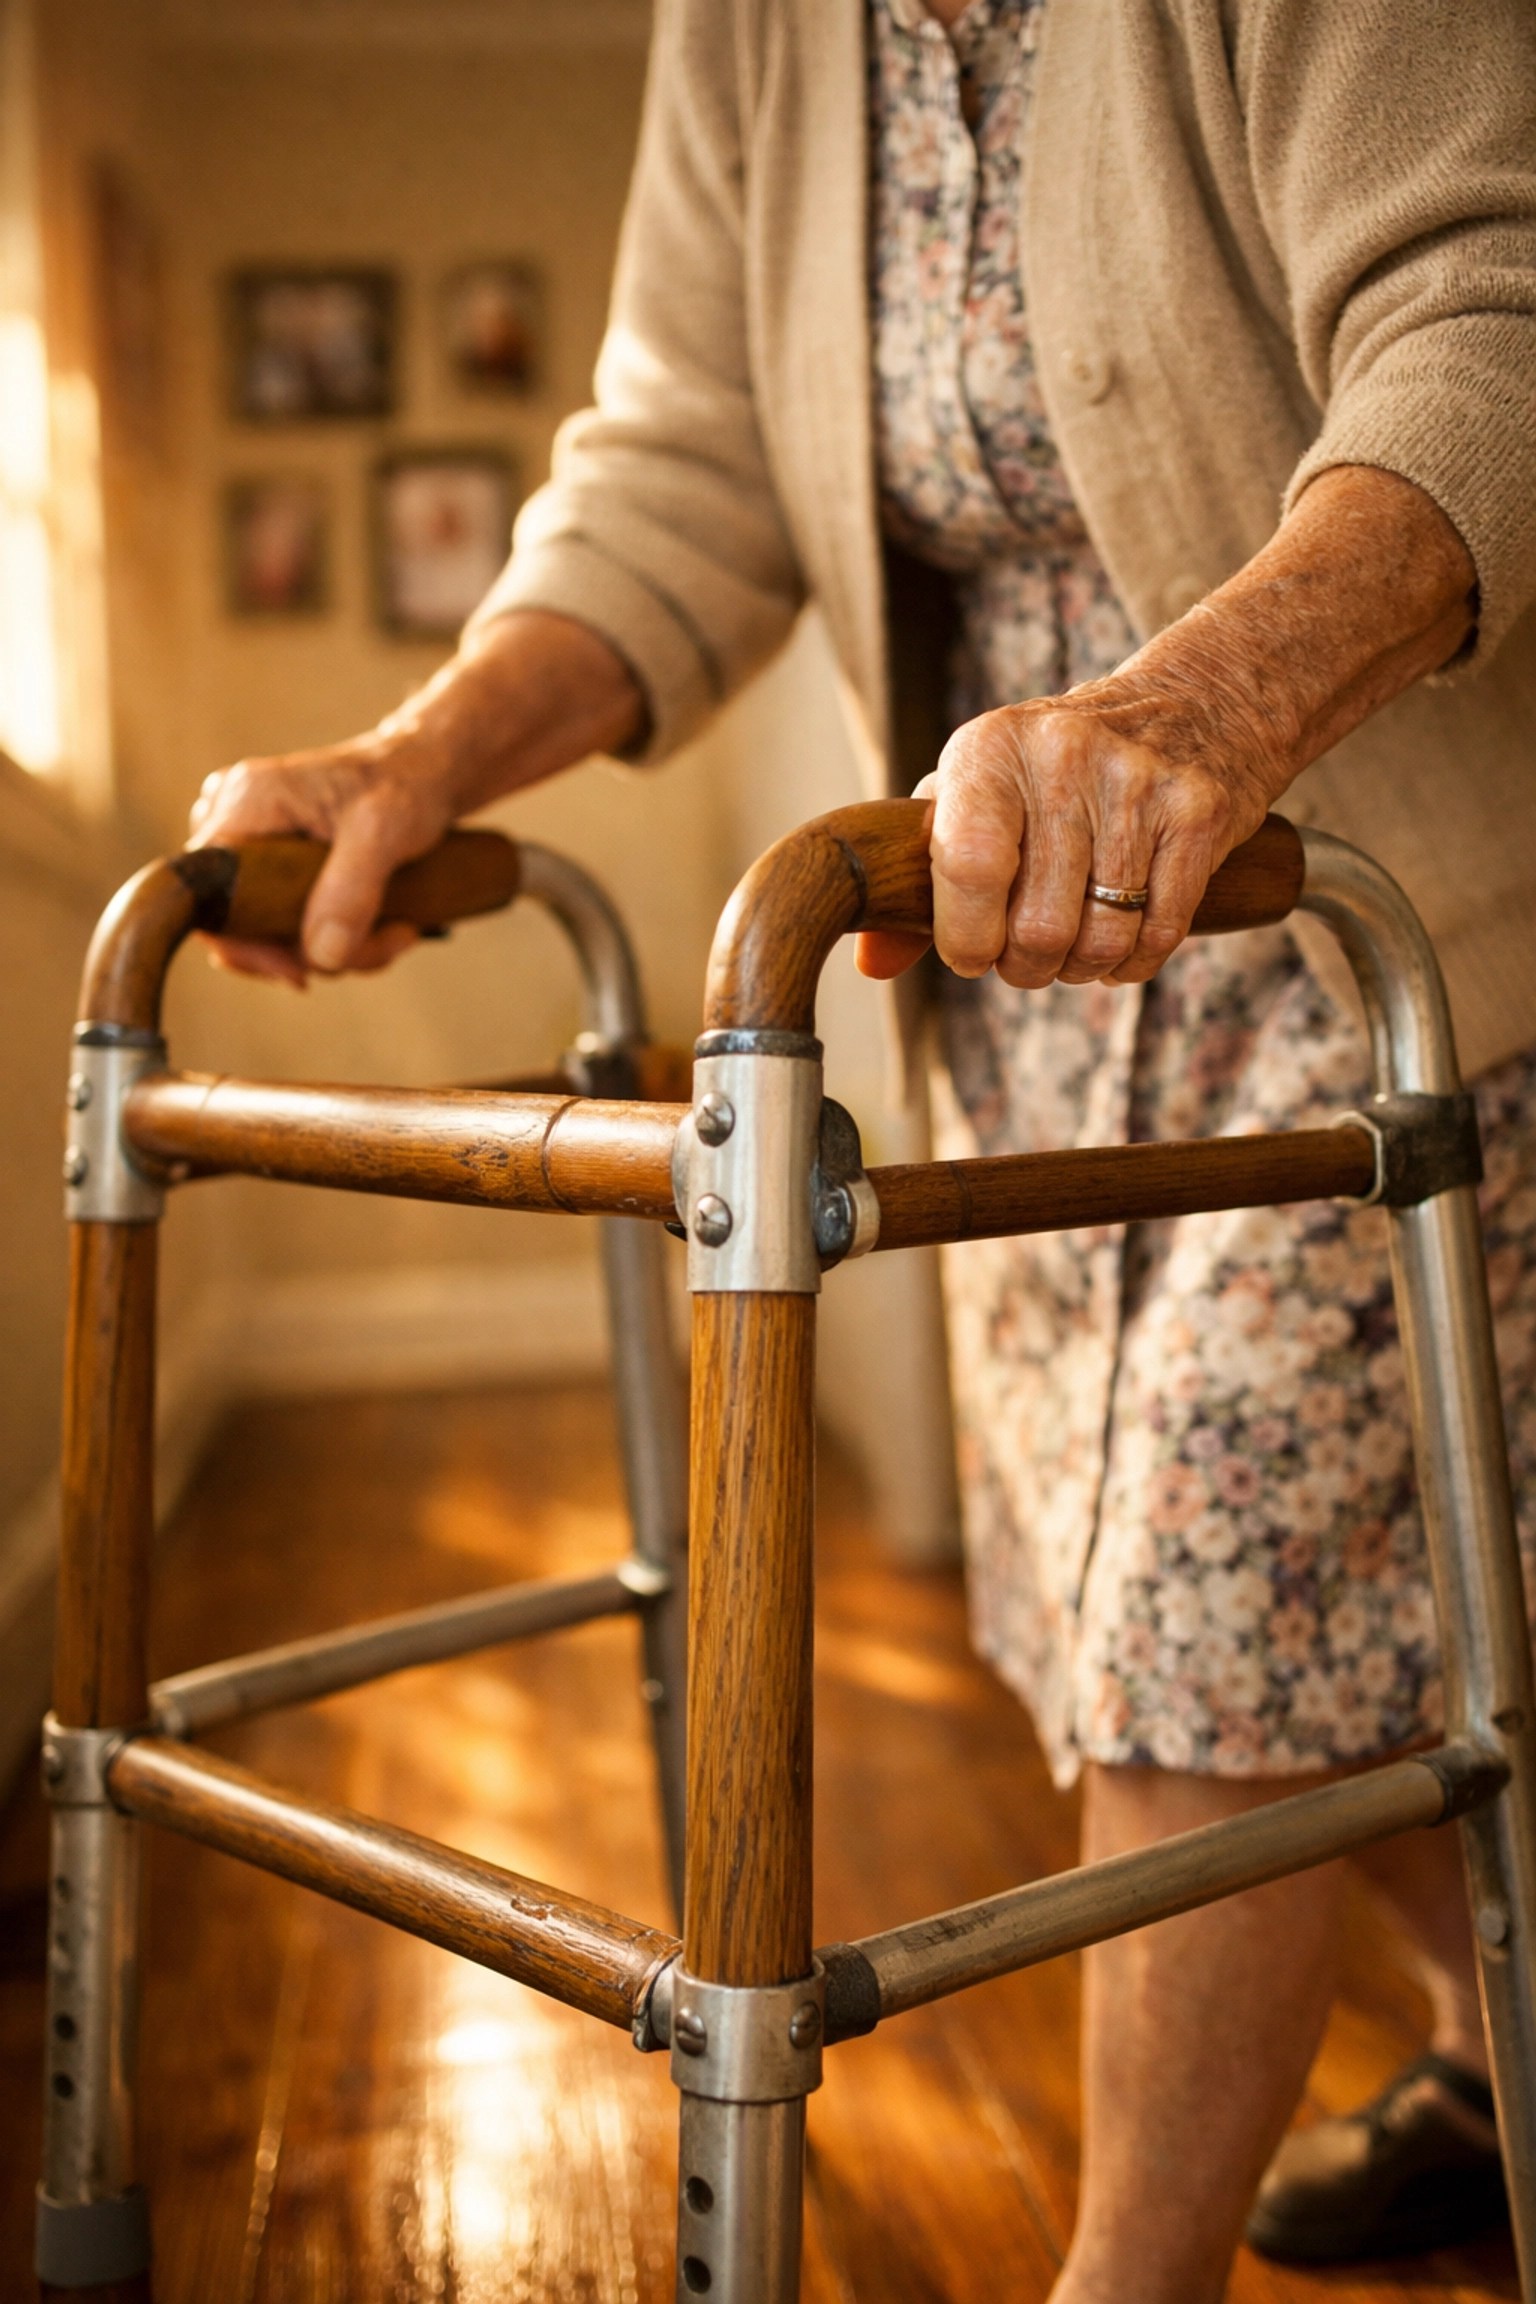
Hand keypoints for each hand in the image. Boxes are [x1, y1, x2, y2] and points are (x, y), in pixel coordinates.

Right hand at [189, 730, 454, 987]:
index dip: (244, 946)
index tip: (301, 972)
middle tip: (379, 946)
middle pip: (240, 923)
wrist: (425, 774)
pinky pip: (289, 923)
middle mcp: (236, 821)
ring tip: (398, 930)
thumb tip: (321, 957)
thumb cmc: (404, 786)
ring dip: (338, 950)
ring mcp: (253, 845)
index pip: (206, 895)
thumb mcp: (385, 832)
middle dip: (310, 952)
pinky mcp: (275, 866)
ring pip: (270, 931)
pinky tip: (386, 926)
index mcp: (246, 802)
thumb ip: (351, 891)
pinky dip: (338, 938)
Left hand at [856, 676, 1276, 989]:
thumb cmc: (1056, 770)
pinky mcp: (1197, 812)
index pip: (970, 867)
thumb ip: (920, 877)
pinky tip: (1122, 942)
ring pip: (1101, 938)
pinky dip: (1134, 961)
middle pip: (1040, 925)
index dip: (967, 937)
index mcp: (989, 749)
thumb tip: (873, 962)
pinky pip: (1159, 933)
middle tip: (1029, 956)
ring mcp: (1137, 781)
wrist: (1194, 701)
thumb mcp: (978, 793)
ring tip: (1074, 946)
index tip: (971, 954)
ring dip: (1082, 967)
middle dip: (1028, 966)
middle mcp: (1062, 755)